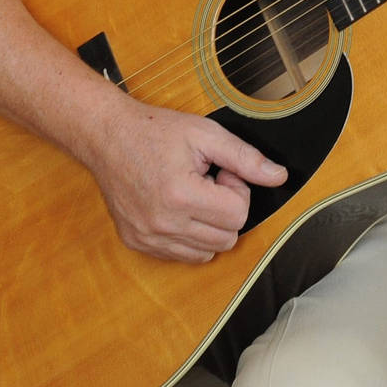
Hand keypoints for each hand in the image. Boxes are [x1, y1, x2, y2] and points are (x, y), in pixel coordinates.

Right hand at [85, 100, 286, 261]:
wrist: (106, 136)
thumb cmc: (155, 130)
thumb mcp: (206, 134)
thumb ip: (246, 157)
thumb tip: (280, 177)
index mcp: (181, 195)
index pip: (238, 215)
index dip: (237, 190)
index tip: (221, 172)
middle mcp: (163, 223)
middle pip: (227, 238)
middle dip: (226, 209)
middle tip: (208, 181)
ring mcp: (148, 237)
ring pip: (207, 252)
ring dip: (209, 225)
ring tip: (192, 194)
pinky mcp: (138, 243)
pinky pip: (182, 256)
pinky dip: (189, 236)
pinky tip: (178, 207)